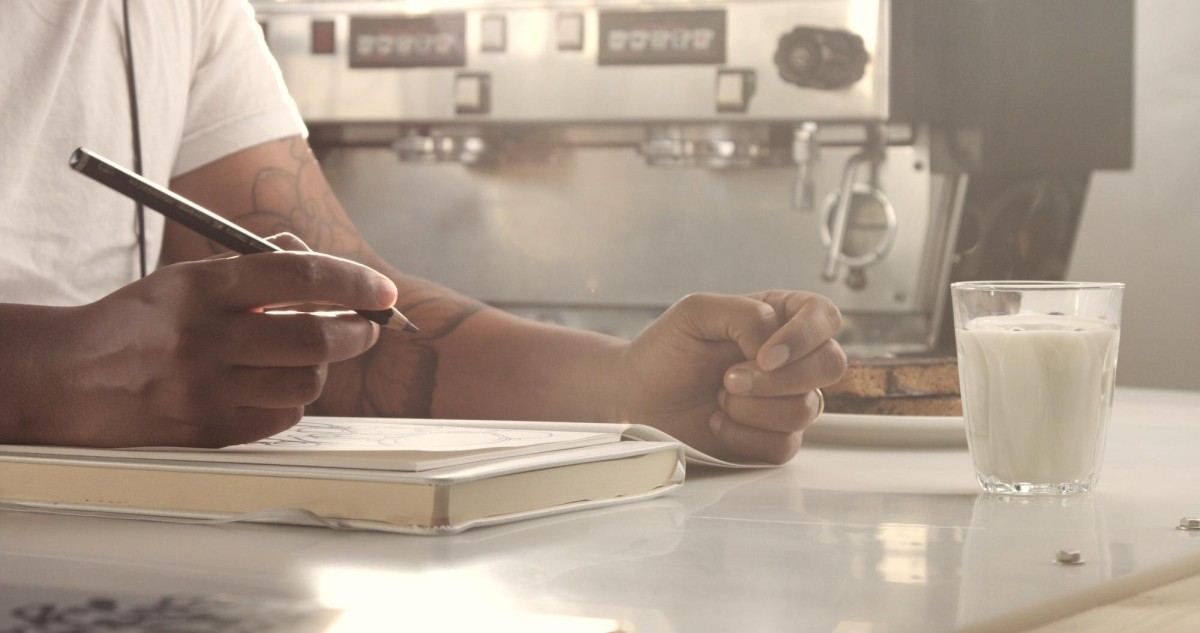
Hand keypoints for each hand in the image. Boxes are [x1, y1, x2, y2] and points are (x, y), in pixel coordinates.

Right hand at [13, 241, 396, 447]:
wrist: (73, 377)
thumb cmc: (143, 321)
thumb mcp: (188, 279)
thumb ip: (254, 268)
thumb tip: (321, 264)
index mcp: (204, 288)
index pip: (298, 275)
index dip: (353, 281)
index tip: (382, 290)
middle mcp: (208, 338)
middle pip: (315, 338)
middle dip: (356, 331)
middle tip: (364, 327)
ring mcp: (209, 389)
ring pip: (307, 383)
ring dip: (323, 369)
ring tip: (312, 358)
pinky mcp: (210, 429)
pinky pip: (283, 417)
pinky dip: (293, 400)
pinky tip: (277, 387)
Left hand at [619, 291, 845, 463]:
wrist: (637, 396)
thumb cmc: (666, 350)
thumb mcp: (696, 312)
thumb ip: (744, 315)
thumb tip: (773, 348)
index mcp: (780, 318)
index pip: (826, 317)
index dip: (805, 337)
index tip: (763, 356)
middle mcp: (792, 359)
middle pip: (830, 365)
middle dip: (776, 379)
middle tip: (727, 380)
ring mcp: (787, 401)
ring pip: (805, 409)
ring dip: (750, 407)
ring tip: (717, 396)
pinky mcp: (774, 439)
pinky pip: (783, 445)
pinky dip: (742, 436)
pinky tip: (717, 422)